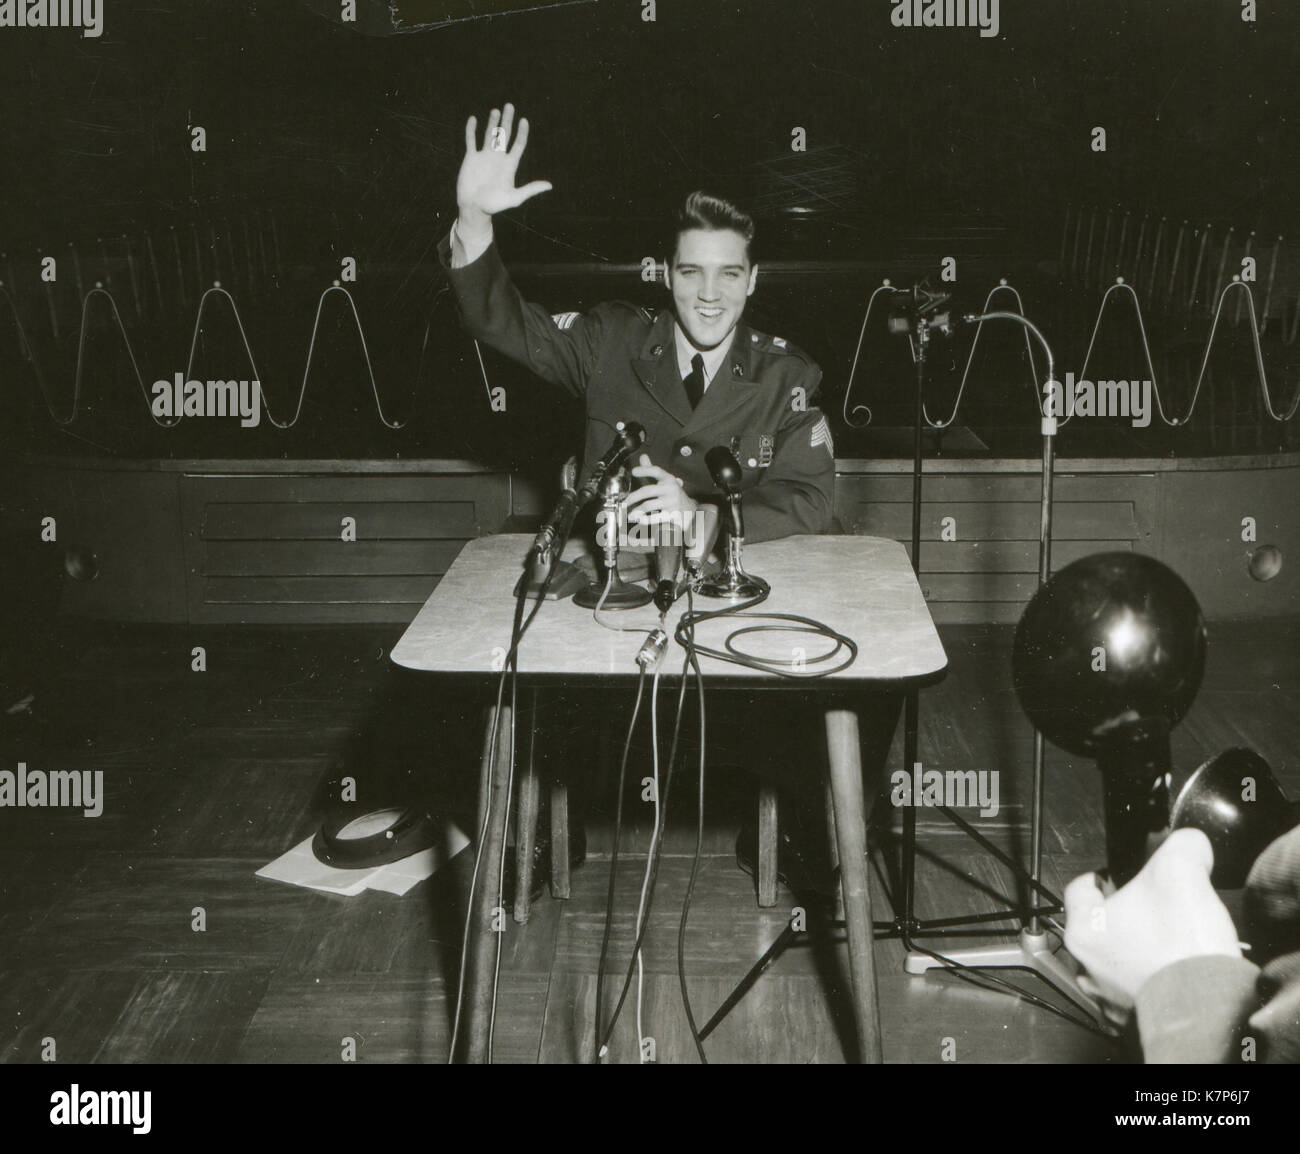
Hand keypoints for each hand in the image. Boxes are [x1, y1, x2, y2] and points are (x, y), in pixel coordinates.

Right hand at [457, 104, 552, 229]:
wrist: (474, 208)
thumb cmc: (494, 205)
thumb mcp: (515, 198)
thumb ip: (530, 189)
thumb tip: (549, 186)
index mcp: (509, 165)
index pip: (518, 144)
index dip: (522, 133)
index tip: (524, 121)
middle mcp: (498, 158)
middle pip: (504, 135)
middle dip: (507, 121)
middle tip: (510, 106)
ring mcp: (484, 157)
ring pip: (489, 135)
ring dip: (492, 123)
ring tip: (496, 110)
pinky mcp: (471, 158)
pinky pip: (471, 140)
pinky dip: (471, 130)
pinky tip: (473, 119)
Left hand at [626, 453, 698, 531]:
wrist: (690, 511)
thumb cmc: (673, 495)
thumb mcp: (665, 481)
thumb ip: (652, 470)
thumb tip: (643, 457)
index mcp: (668, 479)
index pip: (656, 471)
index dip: (645, 470)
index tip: (634, 471)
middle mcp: (671, 489)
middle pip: (647, 491)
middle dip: (633, 497)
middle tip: (624, 503)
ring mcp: (672, 502)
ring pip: (648, 505)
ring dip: (636, 510)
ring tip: (630, 515)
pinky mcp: (672, 514)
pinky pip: (655, 517)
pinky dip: (645, 519)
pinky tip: (639, 520)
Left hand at [1063, 828, 1241, 1018]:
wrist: (1209, 1007)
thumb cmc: (1183, 948)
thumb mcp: (1183, 871)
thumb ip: (1181, 846)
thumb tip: (1190, 843)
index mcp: (1083, 930)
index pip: (1079, 890)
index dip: (1101, 876)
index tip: (1114, 876)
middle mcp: (1086, 968)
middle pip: (1099, 927)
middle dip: (1126, 916)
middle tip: (1154, 910)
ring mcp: (1108, 998)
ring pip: (1117, 962)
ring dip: (1138, 952)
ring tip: (1168, 944)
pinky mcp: (1135, 1023)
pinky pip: (1137, 993)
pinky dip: (1154, 981)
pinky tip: (1176, 972)